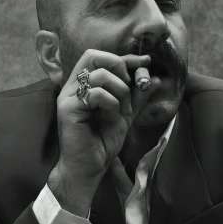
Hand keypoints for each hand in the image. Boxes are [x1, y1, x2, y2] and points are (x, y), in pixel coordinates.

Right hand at [55, 49, 158, 183]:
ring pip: (99, 74)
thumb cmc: (102, 143)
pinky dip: (111, 103)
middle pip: (94, 55)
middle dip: (119, 65)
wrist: (89, 167)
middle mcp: (73, 87)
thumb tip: (154, 78)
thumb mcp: (125, 115)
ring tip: (122, 110)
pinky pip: (95, 93)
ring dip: (120, 90)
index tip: (145, 62)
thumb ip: (137, 97)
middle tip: (129, 86)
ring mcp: (68, 96)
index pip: (102, 58)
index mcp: (84, 85)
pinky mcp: (67, 108)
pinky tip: (112, 116)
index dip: (125, 57)